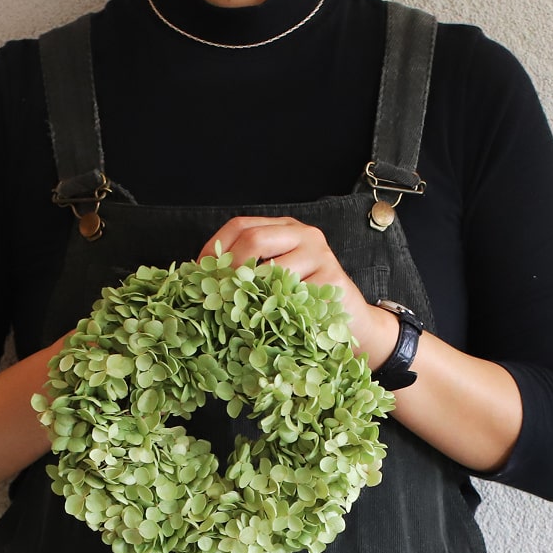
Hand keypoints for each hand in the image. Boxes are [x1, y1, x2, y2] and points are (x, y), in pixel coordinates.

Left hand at [197, 216, 397, 368]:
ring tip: (233, 315)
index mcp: (286, 229)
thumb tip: (201, 280)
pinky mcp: (330, 280)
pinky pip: (289, 295)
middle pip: (253, 239)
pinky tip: (261, 325)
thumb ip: (250, 274)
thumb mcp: (277, 282)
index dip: (214, 249)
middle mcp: (304, 234)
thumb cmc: (306, 307)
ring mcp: (320, 255)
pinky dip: (270, 312)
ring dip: (246, 295)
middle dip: (226, 270)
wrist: (355, 327)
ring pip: (269, 269)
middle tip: (213, 297)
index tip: (197, 276)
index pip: (241, 226)